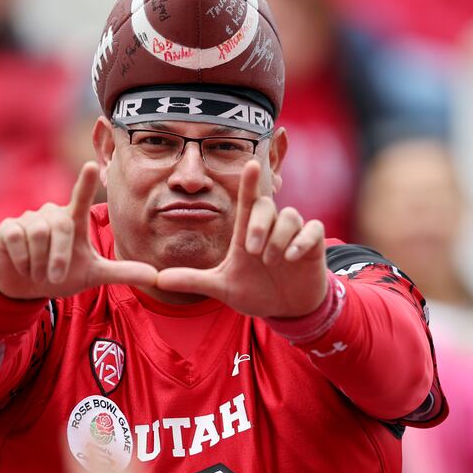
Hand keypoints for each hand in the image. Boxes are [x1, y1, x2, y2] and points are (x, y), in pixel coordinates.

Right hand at [0, 162, 157, 299]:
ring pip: (37, 235)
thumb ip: (122, 272)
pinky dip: (23, 261)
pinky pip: (17, 241)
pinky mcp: (9, 228)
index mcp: (74, 221)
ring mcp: (29, 218)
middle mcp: (53, 213)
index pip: (82, 197)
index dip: (86, 182)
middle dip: (60, 257)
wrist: (26, 286)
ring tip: (39, 272)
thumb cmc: (62, 274)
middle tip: (56, 277)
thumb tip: (155, 276)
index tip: (92, 164)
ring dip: (40, 262)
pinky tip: (23, 265)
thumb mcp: (94, 274)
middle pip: (61, 227)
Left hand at [156, 160, 326, 317]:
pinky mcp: (313, 244)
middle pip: (266, 205)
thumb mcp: (222, 287)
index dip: (249, 182)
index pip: (247, 200)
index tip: (251, 163)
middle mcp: (271, 228)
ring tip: (272, 262)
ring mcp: (293, 235)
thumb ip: (192, 281)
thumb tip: (159, 279)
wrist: (287, 309)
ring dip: (278, 239)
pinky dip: (302, 242)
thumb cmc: (256, 291)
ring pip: (289, 216)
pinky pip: (312, 229)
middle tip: (254, 252)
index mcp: (248, 232)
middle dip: (259, 225)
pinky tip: (292, 257)